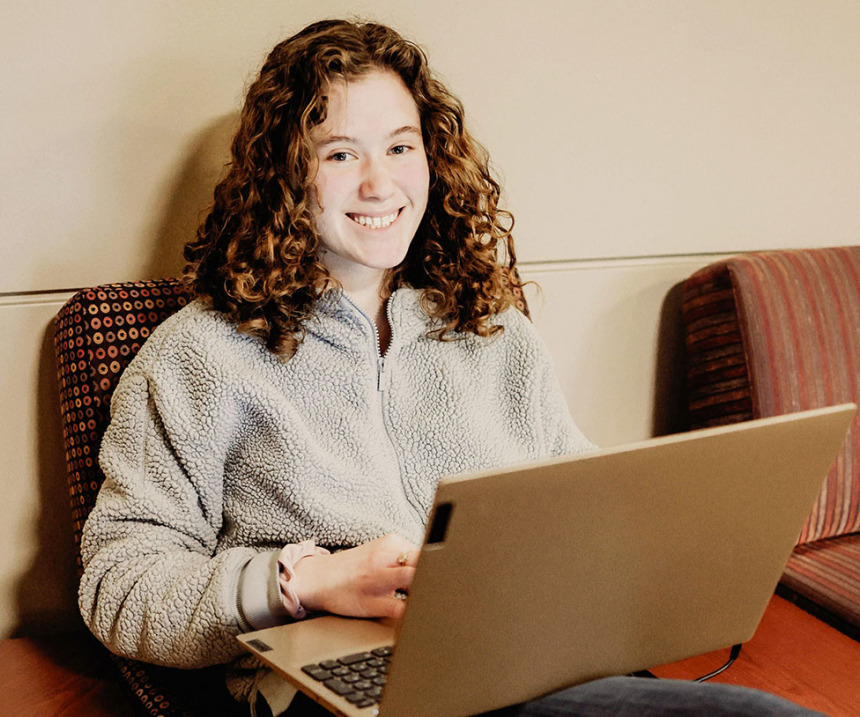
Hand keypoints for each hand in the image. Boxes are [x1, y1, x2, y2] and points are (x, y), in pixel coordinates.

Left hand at [292, 534, 419, 619]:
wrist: (322, 577)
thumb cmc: (343, 595)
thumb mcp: (370, 609)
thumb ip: (397, 610)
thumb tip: (419, 615)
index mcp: (379, 571)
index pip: (415, 575)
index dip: (428, 587)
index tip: (433, 597)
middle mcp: (386, 551)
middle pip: (422, 561)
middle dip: (428, 577)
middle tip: (420, 593)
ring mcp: (389, 540)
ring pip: (420, 555)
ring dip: (421, 570)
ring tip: (406, 584)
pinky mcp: (391, 537)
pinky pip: (412, 550)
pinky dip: (413, 563)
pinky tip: (400, 573)